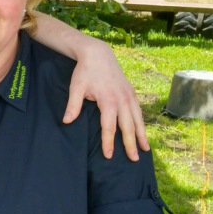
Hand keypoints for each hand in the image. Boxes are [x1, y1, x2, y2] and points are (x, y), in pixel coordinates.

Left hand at [64, 39, 147, 160]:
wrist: (98, 54)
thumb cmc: (85, 72)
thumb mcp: (76, 87)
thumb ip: (73, 105)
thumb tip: (67, 121)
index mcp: (108, 101)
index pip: (109, 127)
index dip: (109, 142)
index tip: (109, 156)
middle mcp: (122, 100)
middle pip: (128, 126)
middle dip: (131, 144)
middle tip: (133, 160)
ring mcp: (129, 96)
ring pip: (138, 119)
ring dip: (142, 135)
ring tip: (145, 150)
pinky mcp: (131, 93)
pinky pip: (138, 111)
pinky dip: (142, 123)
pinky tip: (143, 132)